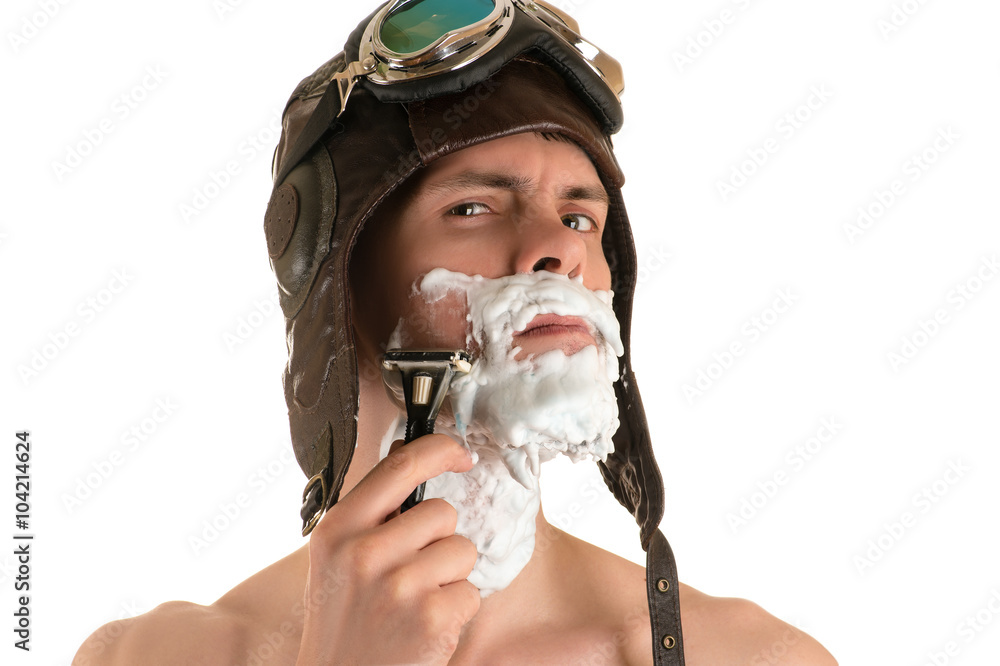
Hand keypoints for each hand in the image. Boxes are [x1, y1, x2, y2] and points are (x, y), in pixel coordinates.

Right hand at [296, 434, 479, 664]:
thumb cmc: (343, 620)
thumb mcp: (337, 558)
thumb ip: (372, 512)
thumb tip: (412, 453)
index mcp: (339, 529)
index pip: (400, 466)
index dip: (439, 449)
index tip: (460, 453)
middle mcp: (364, 553)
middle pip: (443, 512)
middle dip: (439, 540)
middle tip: (411, 574)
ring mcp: (399, 586)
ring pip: (463, 550)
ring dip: (450, 576)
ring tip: (415, 603)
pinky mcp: (432, 618)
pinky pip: (471, 591)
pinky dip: (457, 611)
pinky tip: (424, 628)